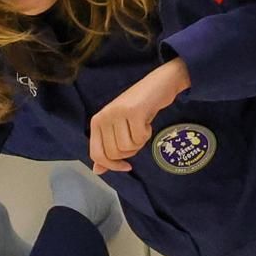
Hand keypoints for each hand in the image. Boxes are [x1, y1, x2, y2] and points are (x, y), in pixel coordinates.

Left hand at [89, 59, 192, 174]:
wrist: (158, 85)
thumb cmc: (139, 108)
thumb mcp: (119, 127)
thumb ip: (108, 148)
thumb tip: (97, 171)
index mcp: (97, 122)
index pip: (96, 154)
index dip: (112, 166)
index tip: (126, 166)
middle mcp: (104, 116)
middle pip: (114, 154)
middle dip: (130, 152)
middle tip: (136, 136)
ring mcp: (118, 113)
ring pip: (127, 148)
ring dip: (139, 143)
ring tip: (142, 128)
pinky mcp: (133, 111)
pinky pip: (140, 138)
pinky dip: (147, 135)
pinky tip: (147, 123)